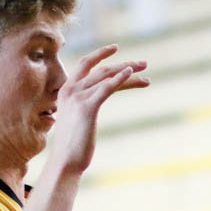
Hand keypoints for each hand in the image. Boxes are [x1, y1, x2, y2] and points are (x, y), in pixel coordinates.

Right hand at [47, 44, 148, 173]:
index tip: (116, 49)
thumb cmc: (72, 146)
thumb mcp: (76, 121)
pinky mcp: (87, 108)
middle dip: (124, 64)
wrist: (65, 162)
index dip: (100, 54)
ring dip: (129, 71)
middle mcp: (70, 90)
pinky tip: (131, 74)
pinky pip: (106, 88)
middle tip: (144, 63)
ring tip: (146, 72)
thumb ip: (81, 108)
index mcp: (66, 91)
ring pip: (107, 76)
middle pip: (101, 69)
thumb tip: (91, 106)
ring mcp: (78, 98)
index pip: (85, 64)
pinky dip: (120, 79)